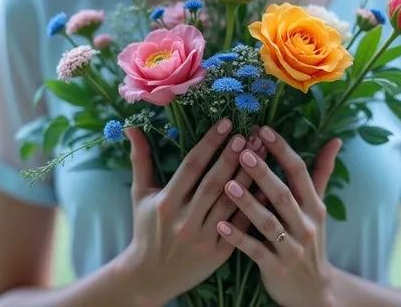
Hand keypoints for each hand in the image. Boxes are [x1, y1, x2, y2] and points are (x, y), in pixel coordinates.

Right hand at [118, 119, 260, 305]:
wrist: (150, 276)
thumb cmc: (146, 229)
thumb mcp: (141, 195)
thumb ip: (140, 160)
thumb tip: (132, 128)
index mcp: (167, 202)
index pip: (192, 166)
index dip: (210, 143)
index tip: (226, 123)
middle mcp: (185, 219)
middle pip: (214, 182)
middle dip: (233, 156)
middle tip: (249, 134)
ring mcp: (204, 237)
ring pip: (231, 202)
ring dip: (248, 175)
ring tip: (261, 152)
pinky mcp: (219, 253)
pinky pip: (241, 225)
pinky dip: (255, 205)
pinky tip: (268, 186)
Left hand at [216, 126, 342, 306]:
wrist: (314, 291)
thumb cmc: (310, 241)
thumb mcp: (318, 208)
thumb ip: (321, 174)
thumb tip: (336, 140)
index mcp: (314, 207)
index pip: (300, 173)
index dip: (282, 150)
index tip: (263, 130)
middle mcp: (306, 225)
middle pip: (283, 194)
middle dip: (263, 172)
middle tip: (242, 151)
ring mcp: (292, 248)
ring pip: (268, 222)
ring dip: (248, 203)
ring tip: (227, 184)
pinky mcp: (276, 268)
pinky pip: (255, 250)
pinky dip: (239, 237)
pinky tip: (221, 224)